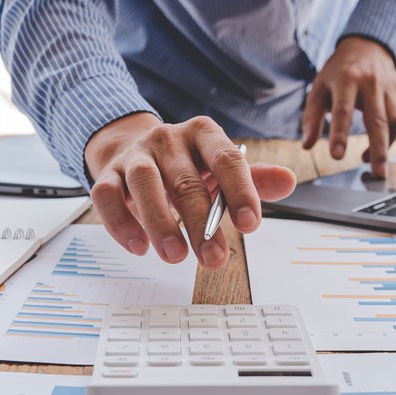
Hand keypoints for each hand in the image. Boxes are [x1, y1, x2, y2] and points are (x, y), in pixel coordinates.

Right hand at [85, 113, 296, 268]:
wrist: (133, 150)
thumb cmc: (185, 166)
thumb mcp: (219, 169)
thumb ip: (253, 179)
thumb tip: (288, 181)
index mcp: (203, 134)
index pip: (226, 159)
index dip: (240, 191)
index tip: (250, 225)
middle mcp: (167, 139)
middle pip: (186, 181)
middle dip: (201, 224)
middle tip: (214, 259)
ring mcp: (135, 156)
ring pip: (144, 183)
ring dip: (160, 222)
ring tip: (175, 256)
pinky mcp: (107, 175)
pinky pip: (106, 196)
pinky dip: (121, 223)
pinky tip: (138, 246)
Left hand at [301, 36, 395, 175]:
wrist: (367, 47)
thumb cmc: (338, 72)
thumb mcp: (319, 88)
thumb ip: (312, 117)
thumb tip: (307, 145)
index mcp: (346, 79)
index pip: (343, 110)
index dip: (340, 134)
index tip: (337, 157)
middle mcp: (372, 83)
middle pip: (379, 120)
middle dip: (379, 149)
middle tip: (377, 173)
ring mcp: (391, 88)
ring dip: (387, 145)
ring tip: (372, 160)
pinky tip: (386, 143)